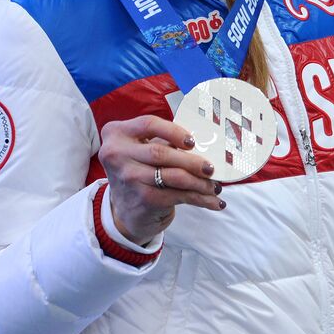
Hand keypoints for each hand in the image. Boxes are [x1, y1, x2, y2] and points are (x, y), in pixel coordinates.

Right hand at [97, 115, 223, 245]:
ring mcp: (129, 178)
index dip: (174, 131)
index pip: (149, 124)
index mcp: (118, 133)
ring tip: (216, 187)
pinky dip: (201, 199)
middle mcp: (117, 154)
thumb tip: (206, 142)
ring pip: (174, 176)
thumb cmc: (141, 170)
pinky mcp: (142, 198)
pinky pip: (179, 196)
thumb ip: (165, 142)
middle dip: (192, 161)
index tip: (193, 142)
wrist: (126, 209)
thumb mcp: (144, 150)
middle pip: (161, 153)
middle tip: (211, 168)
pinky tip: (215, 202)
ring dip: (200, 183)